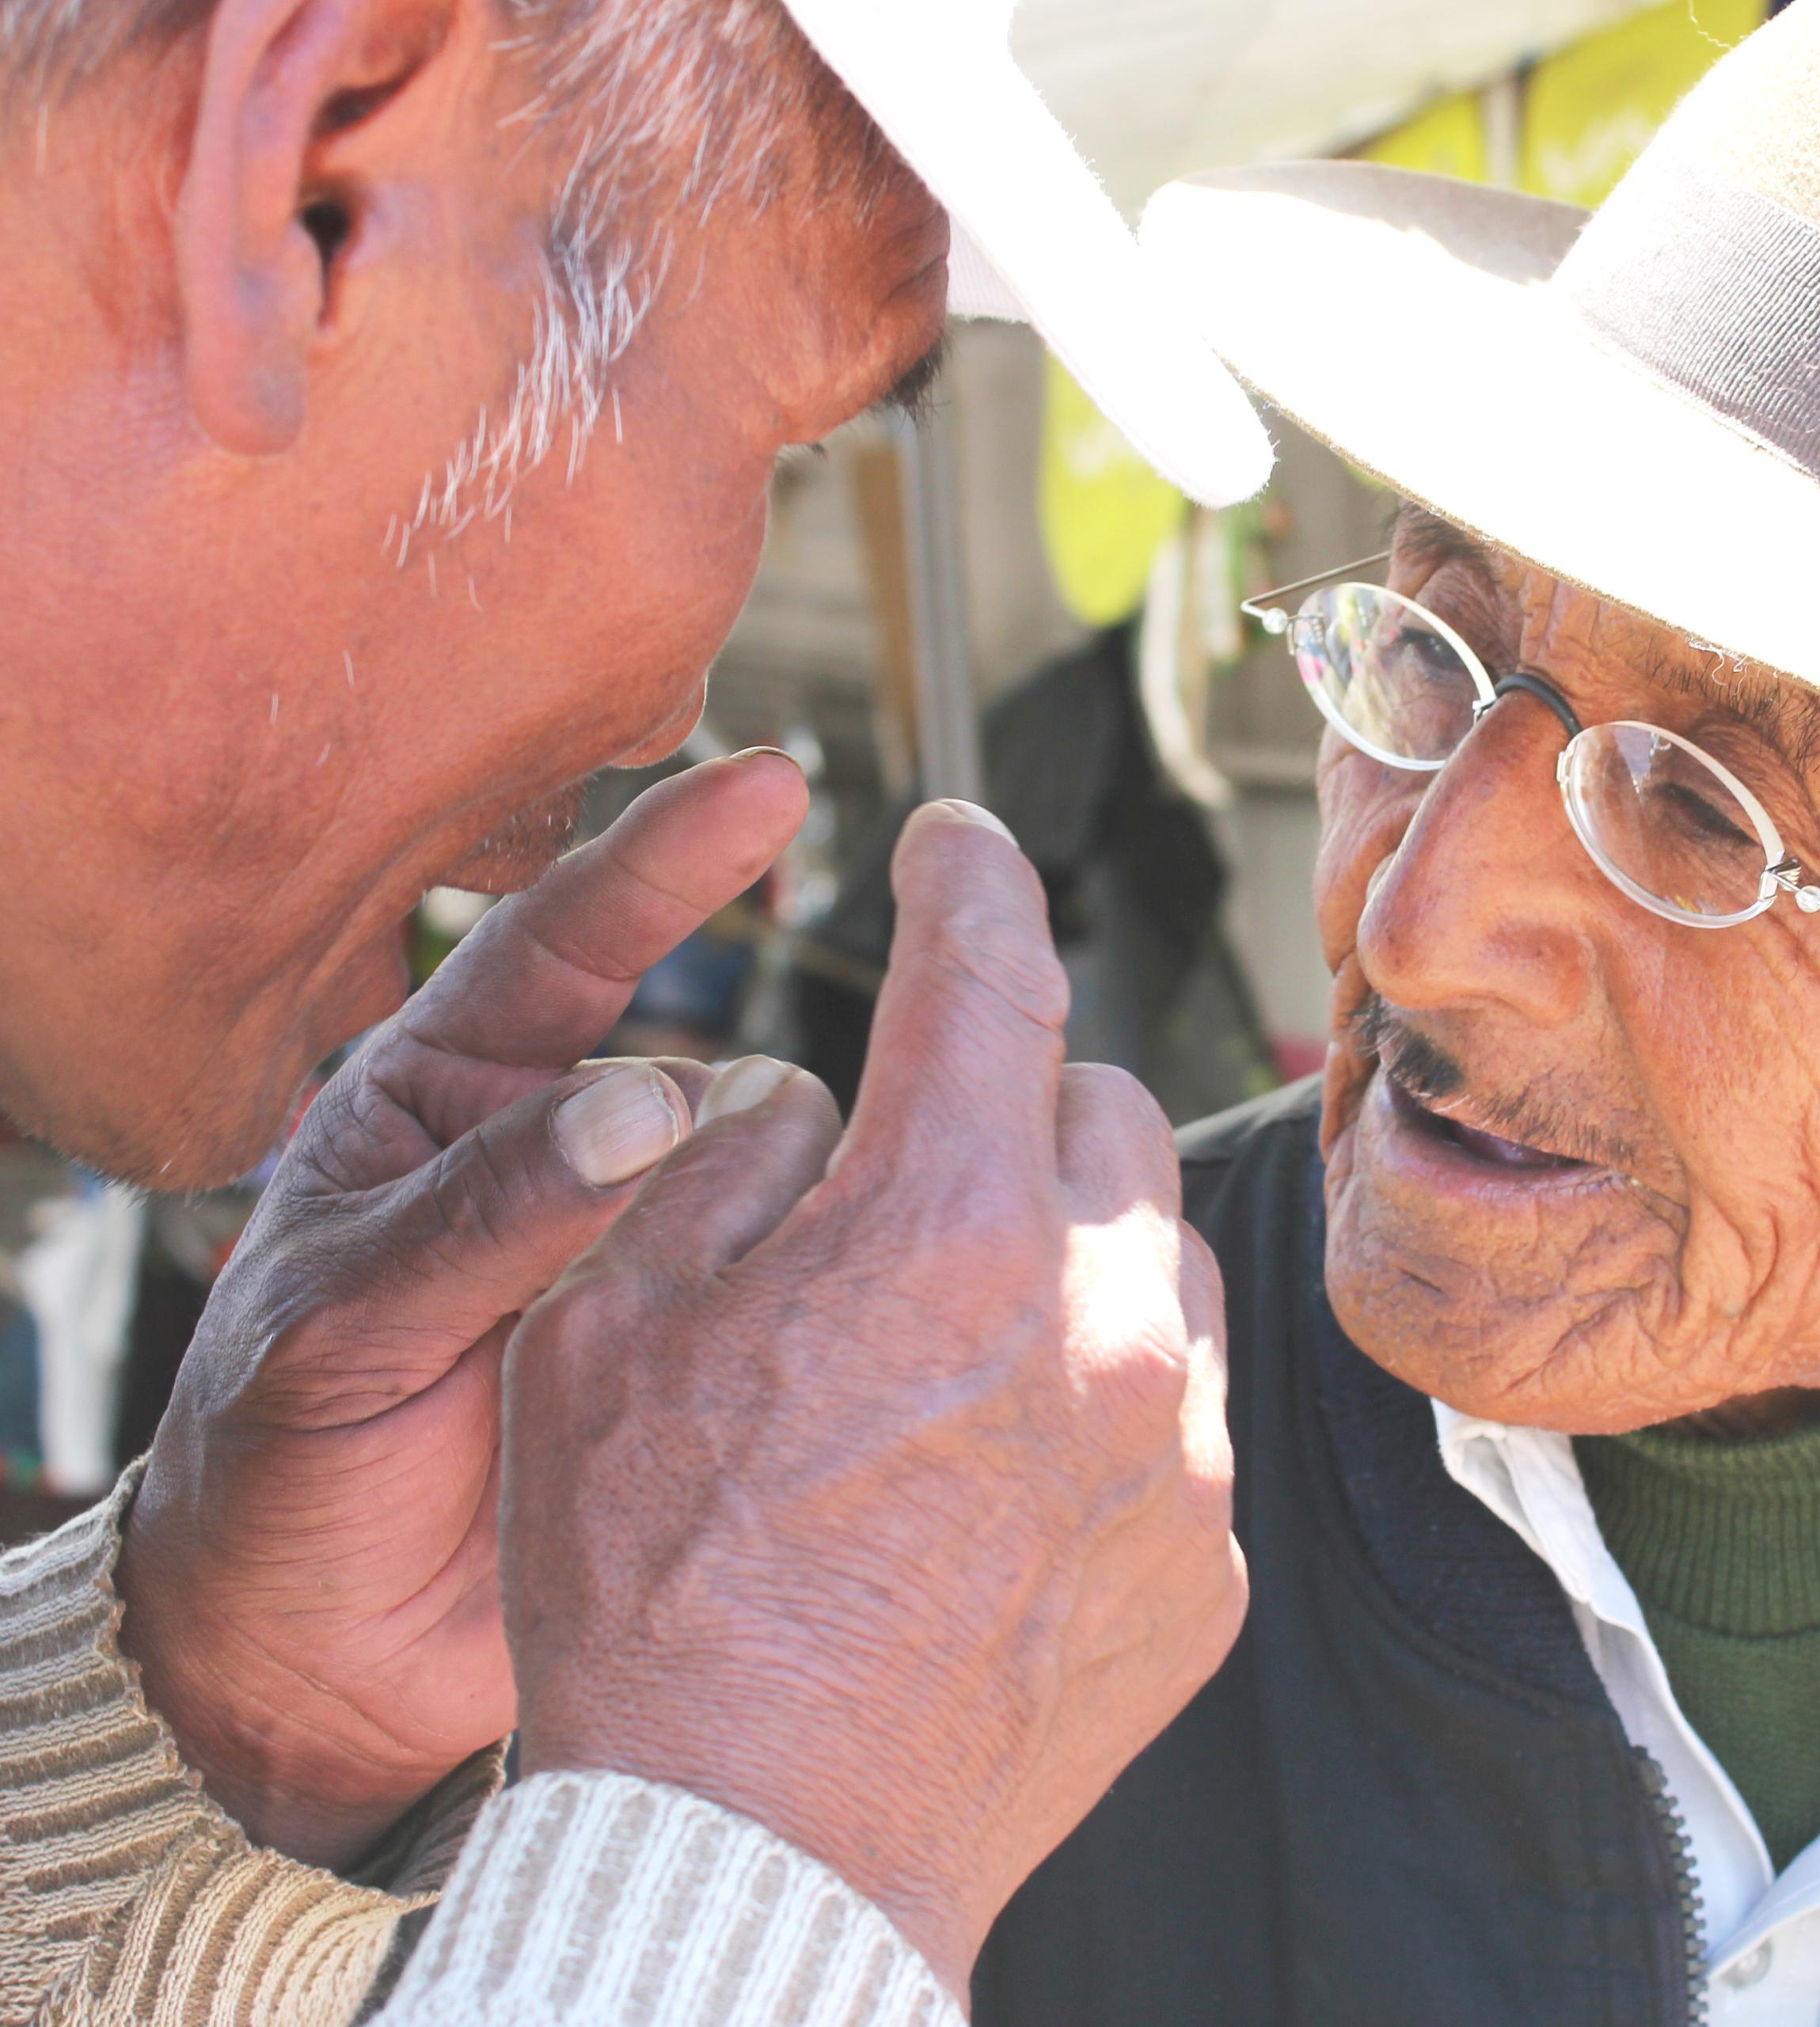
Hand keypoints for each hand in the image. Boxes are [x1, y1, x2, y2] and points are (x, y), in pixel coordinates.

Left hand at [116, 752, 807, 1867]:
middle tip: (909, 984)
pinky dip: (837, 1274)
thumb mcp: (337, 1330)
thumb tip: (641, 1111)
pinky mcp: (693, 1356)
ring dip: (817, 1182)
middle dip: (791, 1035)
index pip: (562, 946)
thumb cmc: (272, 1478)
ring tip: (875, 1197)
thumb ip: (483, 1219)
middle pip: (699, 1054)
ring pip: (762, 1175)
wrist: (306, 1672)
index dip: (667, 857)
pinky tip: (895, 1276)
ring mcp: (633, 1259)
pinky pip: (780, 1288)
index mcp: (437, 1109)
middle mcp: (553, 1162)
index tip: (770, 784)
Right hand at [503, 801, 1245, 1999]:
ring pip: (1158, 1262)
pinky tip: (1001, 1485)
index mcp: (947, 1225)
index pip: (986, 972)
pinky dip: (1105, 1409)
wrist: (754, 1857)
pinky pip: (1182, 1418)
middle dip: (1014, 1108)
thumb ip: (723, 1169)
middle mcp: (1100, 1316)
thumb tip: (803, 1101)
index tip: (958, 840)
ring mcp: (1178, 1446)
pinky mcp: (1208, 1560)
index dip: (966, 877)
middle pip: (1101, 1111)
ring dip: (1072, 1261)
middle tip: (921, 1175)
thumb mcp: (610, 1336)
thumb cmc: (656, 1598)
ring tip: (955, 1352)